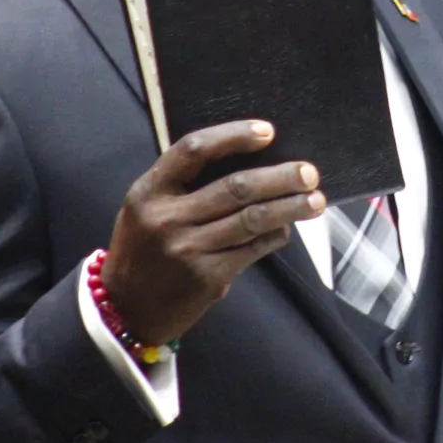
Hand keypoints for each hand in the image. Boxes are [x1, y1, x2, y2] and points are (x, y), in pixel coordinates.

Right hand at [102, 121, 324, 342]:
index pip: (194, 150)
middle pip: (236, 187)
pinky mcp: (208, 278)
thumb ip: (184, 185)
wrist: (126, 310)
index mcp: (149, 191)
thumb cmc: (144, 248)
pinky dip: (276, 236)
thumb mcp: (147, 208)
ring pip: (252, 218)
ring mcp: (188, 249)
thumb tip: (251, 160)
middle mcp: (167, 218)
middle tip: (309, 172)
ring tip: (316, 200)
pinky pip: (253, 249)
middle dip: (280, 177)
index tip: (268, 131)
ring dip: (290, 207)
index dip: (234, 136)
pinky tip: (287, 229)